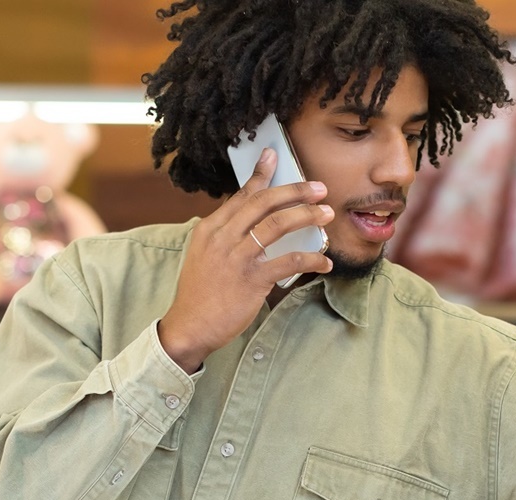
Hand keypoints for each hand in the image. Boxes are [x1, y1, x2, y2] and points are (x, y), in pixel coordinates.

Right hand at [158, 148, 334, 372]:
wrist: (189, 327)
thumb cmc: (200, 294)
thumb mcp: (204, 256)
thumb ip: (225, 237)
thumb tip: (253, 224)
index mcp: (210, 229)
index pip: (240, 195)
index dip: (260, 175)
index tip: (274, 156)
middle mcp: (222, 238)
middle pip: (263, 203)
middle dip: (294, 191)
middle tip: (319, 188)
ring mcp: (236, 258)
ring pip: (277, 225)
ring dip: (306, 216)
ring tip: (326, 213)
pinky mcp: (251, 280)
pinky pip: (288, 261)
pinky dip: (310, 258)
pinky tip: (324, 261)